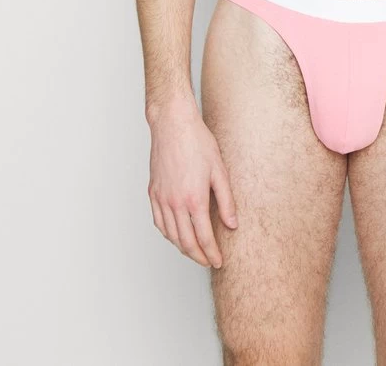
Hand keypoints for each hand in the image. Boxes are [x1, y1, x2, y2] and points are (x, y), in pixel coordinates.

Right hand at [147, 98, 237, 267]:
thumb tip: (232, 224)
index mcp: (194, 199)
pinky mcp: (153, 192)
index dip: (211, 253)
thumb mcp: (219, 170)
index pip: (203, 238)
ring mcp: (161, 198)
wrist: (173, 124)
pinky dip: (168, 234)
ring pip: (170, 235)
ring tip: (194, 252)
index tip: (218, 261)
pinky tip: (175, 235)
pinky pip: (158, 222)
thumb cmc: (197, 142)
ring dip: (182, 248)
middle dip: (198, 256)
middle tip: (208, 262)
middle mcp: (175, 203)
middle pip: (185, 242)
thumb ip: (226, 201)